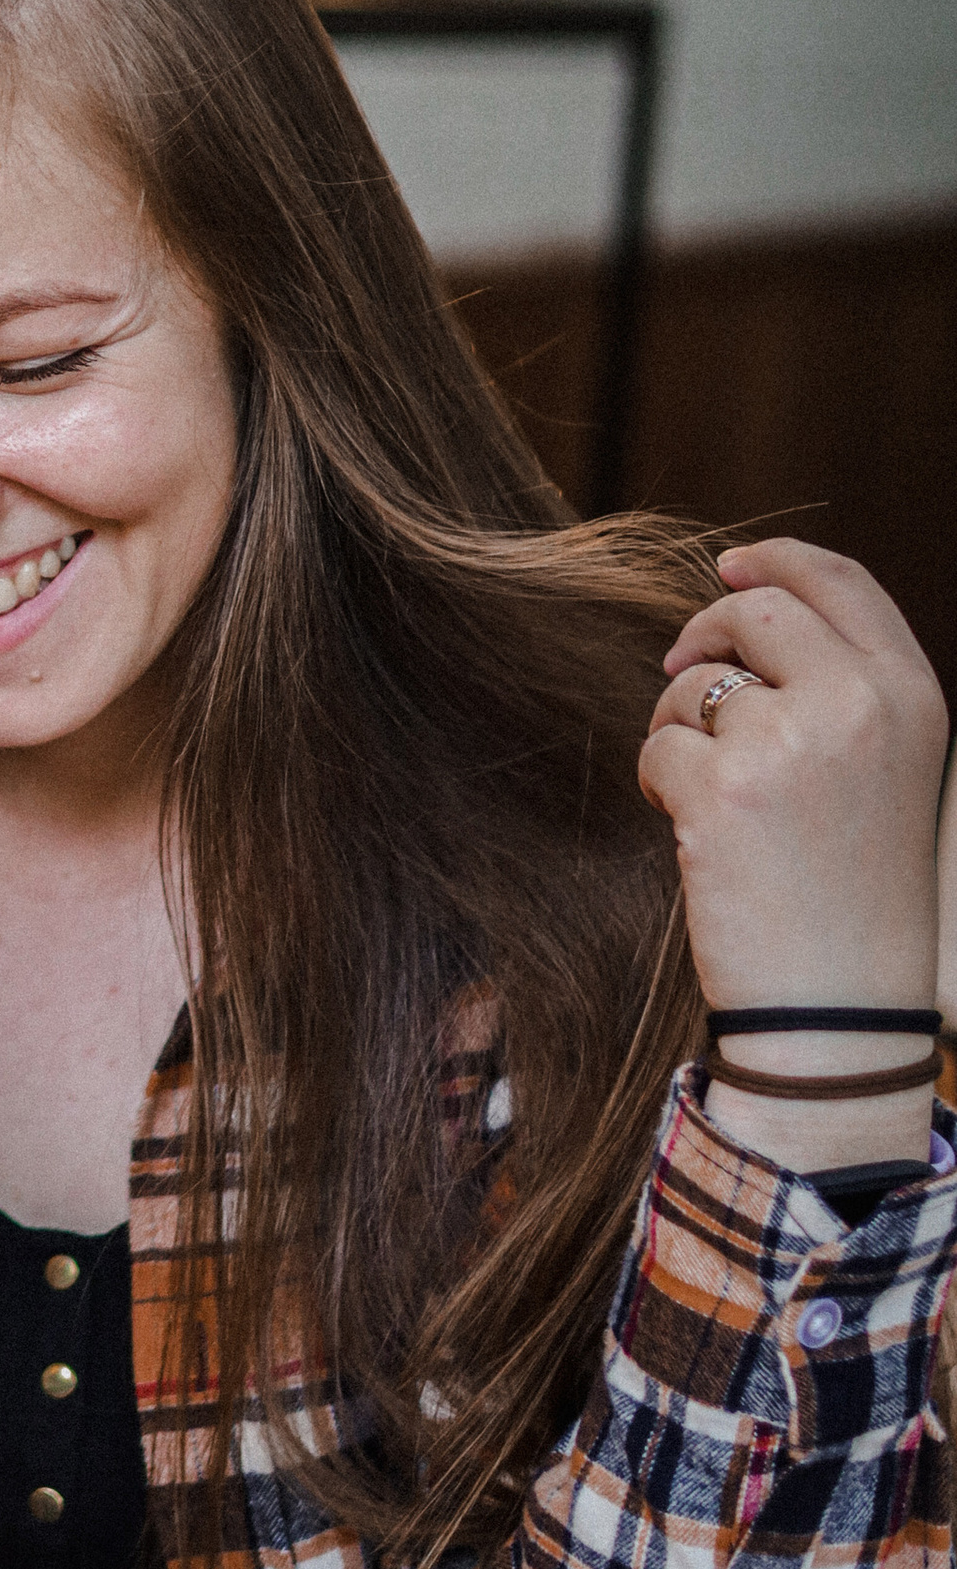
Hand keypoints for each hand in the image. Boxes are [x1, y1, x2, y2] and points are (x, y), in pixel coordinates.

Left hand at [642, 541, 944, 1172]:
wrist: (842, 1008)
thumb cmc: (856, 894)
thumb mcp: (888, 773)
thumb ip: (842, 690)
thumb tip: (742, 605)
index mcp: (912, 696)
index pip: (841, 583)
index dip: (776, 560)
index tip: (727, 565)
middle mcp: (859, 704)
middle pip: (753, 613)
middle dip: (705, 638)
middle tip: (685, 679)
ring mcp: (790, 743)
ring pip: (693, 684)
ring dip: (681, 727)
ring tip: (719, 797)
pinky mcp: (722, 789)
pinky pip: (656, 746)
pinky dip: (659, 783)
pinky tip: (699, 833)